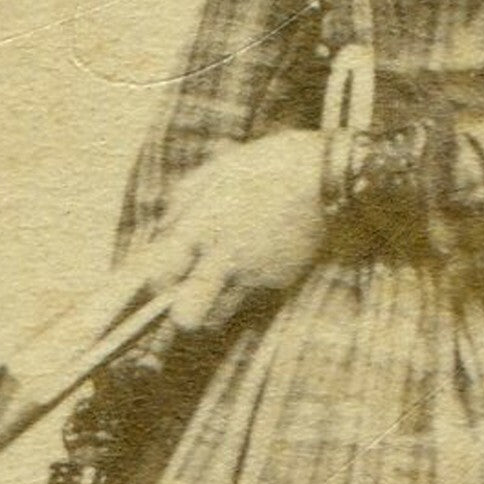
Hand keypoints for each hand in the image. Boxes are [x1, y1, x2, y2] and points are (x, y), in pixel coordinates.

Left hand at [135, 128, 326, 329]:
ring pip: (218, 318)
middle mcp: (225, 258)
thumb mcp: (214, 171)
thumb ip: (182, 203)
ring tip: (222, 278)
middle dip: (182, 311)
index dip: (158, 281)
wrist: (326, 173)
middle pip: (187, 316)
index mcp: (203, 227)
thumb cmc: (266, 165)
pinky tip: (257, 260)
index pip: (161, 276)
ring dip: (213, 306)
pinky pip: (250, 299)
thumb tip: (165, 230)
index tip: (164, 276)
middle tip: (187, 294)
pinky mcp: (280, 282)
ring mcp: (255, 275)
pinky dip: (246, 289)